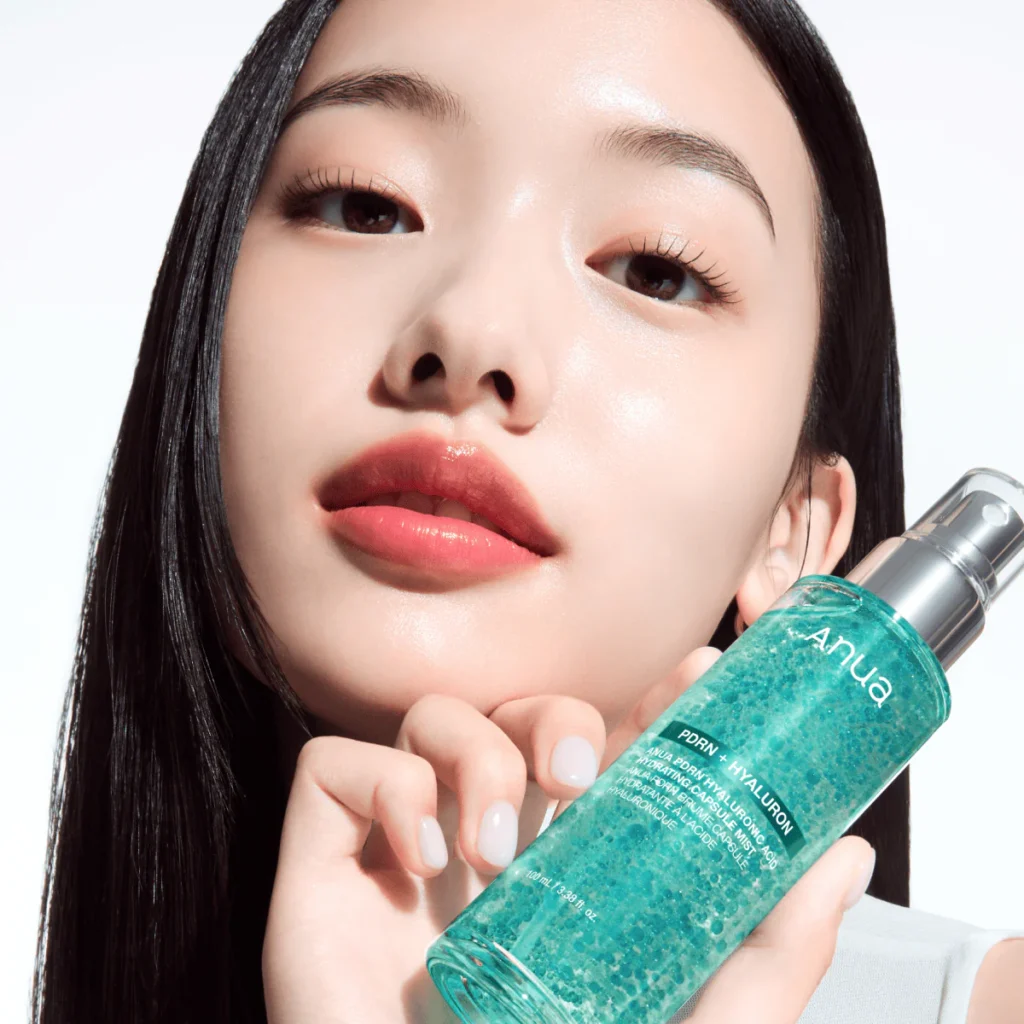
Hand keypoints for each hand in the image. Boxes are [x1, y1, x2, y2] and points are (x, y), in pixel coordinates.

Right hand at [261, 647, 874, 1023]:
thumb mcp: (695, 1023)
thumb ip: (770, 952)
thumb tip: (848, 855)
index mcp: (561, 868)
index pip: (607, 745)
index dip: (647, 698)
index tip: (697, 673)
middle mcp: (485, 844)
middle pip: (516, 709)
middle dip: (555, 715)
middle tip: (576, 777)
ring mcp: (402, 848)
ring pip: (431, 717)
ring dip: (473, 753)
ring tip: (494, 845)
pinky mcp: (323, 863)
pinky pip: (333, 765)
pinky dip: (383, 789)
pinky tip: (419, 862)